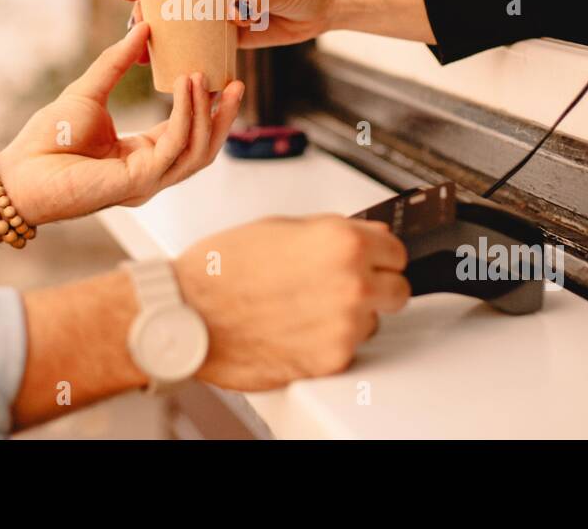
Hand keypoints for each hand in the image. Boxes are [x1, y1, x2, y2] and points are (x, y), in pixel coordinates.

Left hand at [0, 22, 243, 225]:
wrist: (18, 171)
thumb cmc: (47, 139)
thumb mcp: (89, 91)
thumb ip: (116, 62)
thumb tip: (142, 28)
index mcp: (142, 156)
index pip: (188, 134)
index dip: (207, 108)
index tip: (220, 77)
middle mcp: (151, 172)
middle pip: (204, 148)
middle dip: (223, 116)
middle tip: (236, 82)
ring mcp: (147, 181)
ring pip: (197, 151)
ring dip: (208, 113)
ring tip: (208, 78)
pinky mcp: (137, 182)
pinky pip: (174, 145)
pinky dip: (186, 115)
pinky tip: (187, 87)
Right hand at [122, 0, 334, 54]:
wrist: (324, 5)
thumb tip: (229, 12)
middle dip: (146, 11)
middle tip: (136, 31)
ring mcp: (216, 5)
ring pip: (179, 19)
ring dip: (159, 35)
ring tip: (143, 54)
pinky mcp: (226, 30)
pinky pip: (199, 41)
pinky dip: (183, 51)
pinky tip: (167, 66)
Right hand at [173, 216, 410, 389]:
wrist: (188, 312)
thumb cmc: (222, 269)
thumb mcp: (281, 227)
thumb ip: (330, 234)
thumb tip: (358, 240)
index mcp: (342, 241)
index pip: (397, 248)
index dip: (378, 253)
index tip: (369, 259)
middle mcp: (352, 282)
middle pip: (399, 287)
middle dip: (377, 285)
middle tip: (345, 285)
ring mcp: (345, 324)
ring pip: (375, 321)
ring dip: (353, 316)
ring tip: (308, 308)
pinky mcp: (332, 359)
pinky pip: (349, 347)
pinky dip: (330, 341)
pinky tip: (298, 328)